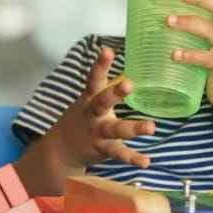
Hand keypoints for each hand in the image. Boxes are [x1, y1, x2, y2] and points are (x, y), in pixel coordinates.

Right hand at [46, 46, 154, 168]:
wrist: (61, 149)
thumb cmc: (84, 117)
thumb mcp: (91, 99)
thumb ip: (110, 85)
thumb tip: (135, 64)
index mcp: (90, 98)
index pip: (94, 78)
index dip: (100, 65)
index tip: (107, 50)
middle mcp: (92, 114)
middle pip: (102, 102)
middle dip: (114, 93)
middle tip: (128, 84)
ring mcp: (97, 133)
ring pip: (114, 130)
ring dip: (132, 128)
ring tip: (151, 127)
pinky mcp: (103, 150)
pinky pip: (118, 154)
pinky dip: (132, 158)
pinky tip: (146, 162)